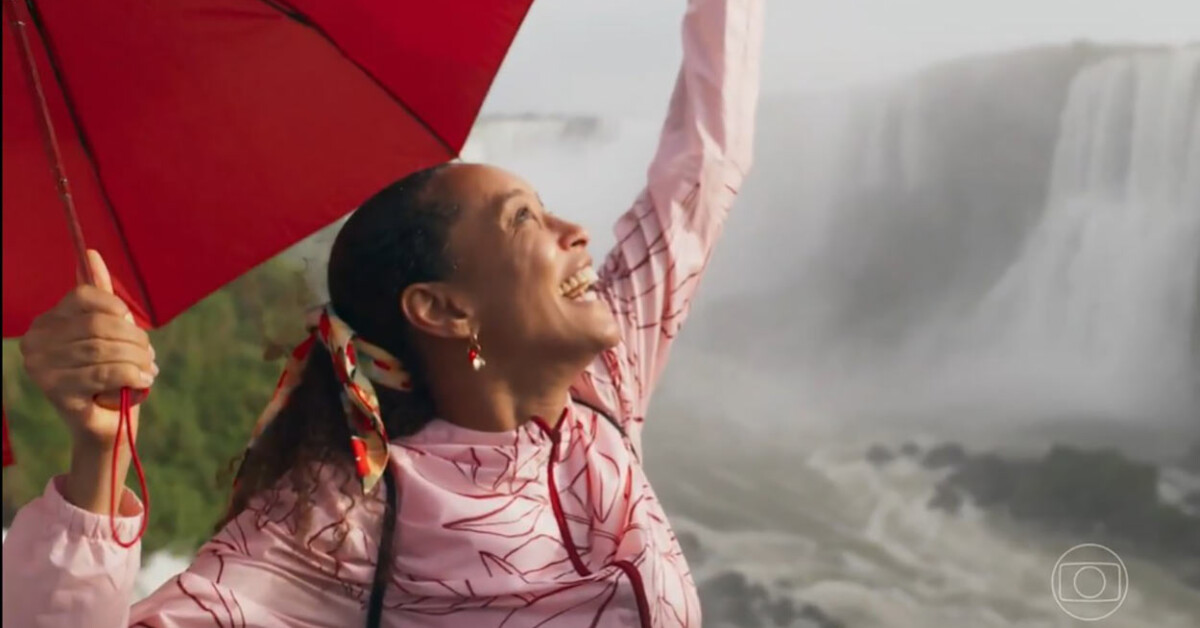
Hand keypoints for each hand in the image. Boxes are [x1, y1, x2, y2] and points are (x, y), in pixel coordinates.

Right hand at [18, 250, 154, 511]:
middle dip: (135, 339)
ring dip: (138, 359)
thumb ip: (99, 295)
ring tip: (150, 369)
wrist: (106, 425)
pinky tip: (144, 381)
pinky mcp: (57, 393)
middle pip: (99, 325)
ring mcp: (41, 369)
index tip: (132, 326)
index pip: (86, 296)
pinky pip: (105, 373)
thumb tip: (91, 253)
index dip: (118, 308)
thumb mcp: (107, 332)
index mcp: (46, 322)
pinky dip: (133, 375)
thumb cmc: (109, 374)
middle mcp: (35, 342)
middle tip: (151, 355)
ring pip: (104, 350)